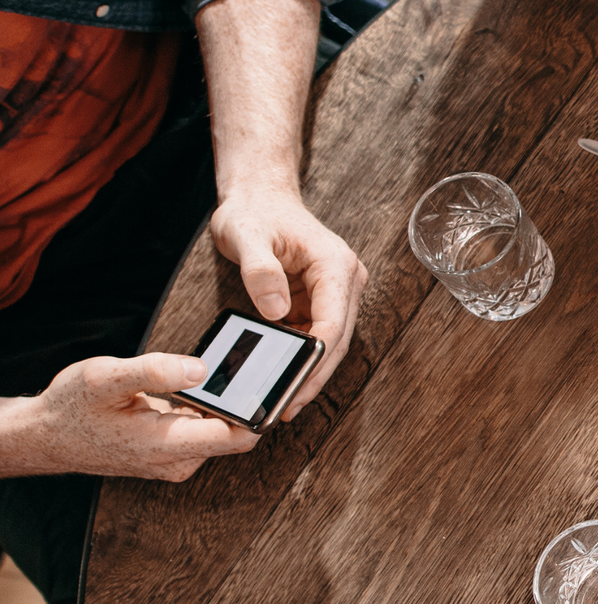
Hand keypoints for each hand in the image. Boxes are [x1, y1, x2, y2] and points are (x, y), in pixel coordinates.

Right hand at [0, 355, 258, 481]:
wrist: (48, 435)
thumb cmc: (72, 406)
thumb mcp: (105, 378)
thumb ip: (154, 372)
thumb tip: (202, 369)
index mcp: (166, 445)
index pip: (237, 438)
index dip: (262, 411)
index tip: (279, 381)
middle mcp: (179, 460)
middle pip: (237, 434)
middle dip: (249, 402)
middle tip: (260, 365)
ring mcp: (178, 460)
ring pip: (223, 431)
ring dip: (229, 405)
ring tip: (234, 371)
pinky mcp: (176, 453)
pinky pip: (207, 430)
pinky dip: (211, 409)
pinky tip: (204, 386)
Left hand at [207, 189, 366, 413]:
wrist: (260, 197)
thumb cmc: (254, 212)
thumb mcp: (245, 235)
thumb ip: (259, 271)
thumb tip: (276, 310)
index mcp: (334, 264)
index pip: (333, 321)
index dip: (317, 358)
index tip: (296, 385)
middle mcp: (344, 279)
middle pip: (337, 338)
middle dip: (315, 375)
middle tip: (289, 406)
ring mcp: (336, 291)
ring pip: (331, 342)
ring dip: (310, 371)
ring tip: (285, 400)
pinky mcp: (323, 299)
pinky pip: (317, 335)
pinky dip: (302, 357)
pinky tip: (284, 376)